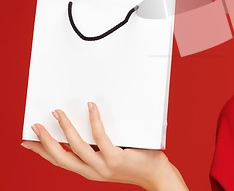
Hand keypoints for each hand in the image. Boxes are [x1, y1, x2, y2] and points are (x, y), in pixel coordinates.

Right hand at [22, 103, 187, 190]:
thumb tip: (89, 122)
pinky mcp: (115, 158)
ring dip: (65, 128)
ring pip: (76, 146)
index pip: (60, 162)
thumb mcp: (112, 156)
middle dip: (45, 141)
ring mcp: (103, 166)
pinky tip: (90, 107)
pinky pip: (100, 136)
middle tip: (35, 125)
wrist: (156, 175)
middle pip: (61, 157)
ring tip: (57, 112)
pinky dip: (94, 120)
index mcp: (88, 171)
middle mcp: (92, 171)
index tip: (26, 143)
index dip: (41, 153)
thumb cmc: (137, 161)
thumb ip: (100, 145)